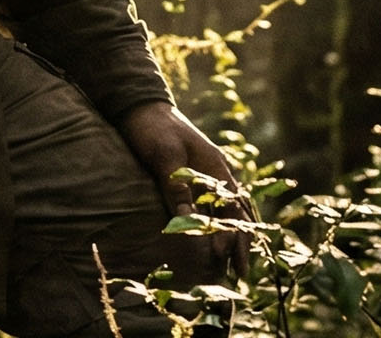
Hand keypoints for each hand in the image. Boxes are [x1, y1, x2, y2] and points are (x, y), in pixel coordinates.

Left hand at [118, 101, 251, 274]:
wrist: (140, 107)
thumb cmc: (153, 129)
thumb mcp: (164, 156)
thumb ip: (176, 187)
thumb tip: (187, 221)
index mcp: (215, 167)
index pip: (234, 209)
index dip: (234, 237)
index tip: (230, 262)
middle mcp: (216, 173)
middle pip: (237, 213)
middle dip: (240, 243)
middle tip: (240, 273)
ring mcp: (204, 174)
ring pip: (227, 210)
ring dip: (231, 236)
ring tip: (231, 263)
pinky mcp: (190, 177)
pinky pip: (210, 205)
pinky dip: (216, 223)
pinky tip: (213, 238)